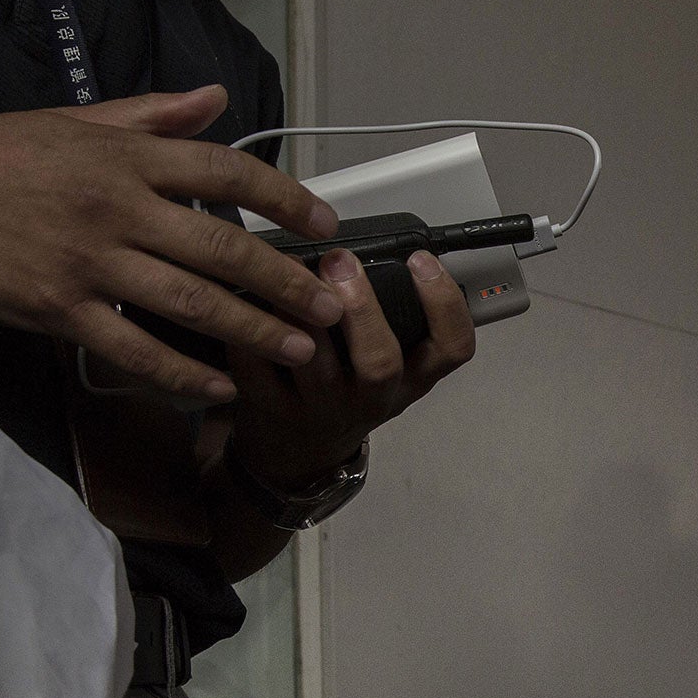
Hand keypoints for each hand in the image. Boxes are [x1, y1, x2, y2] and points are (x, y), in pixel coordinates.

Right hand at [0, 87, 342, 403]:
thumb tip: (217, 97)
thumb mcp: (69, 122)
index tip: (325, 223)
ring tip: (301, 350)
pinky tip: (222, 387)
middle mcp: (114, 207)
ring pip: (190, 304)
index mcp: (122, 157)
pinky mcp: (57, 309)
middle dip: (287, 282)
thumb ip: (150, 116)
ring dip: (254, 331)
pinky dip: (183, 373)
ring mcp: (87, 262)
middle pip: (222, 249)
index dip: (284, 198)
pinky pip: (134, 349)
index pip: (224, 172)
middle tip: (333, 306)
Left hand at [224, 248, 476, 485]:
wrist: (304, 450)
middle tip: (340, 262)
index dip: (443, 304)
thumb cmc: (348, 391)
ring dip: (299, 315)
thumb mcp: (391, 361)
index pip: (452, 348)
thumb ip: (390, 315)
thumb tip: (367, 248)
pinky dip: (249, 338)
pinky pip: (259, 375)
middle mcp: (374, 398)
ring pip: (314, 368)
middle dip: (361, 308)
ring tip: (284, 270)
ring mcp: (325, 410)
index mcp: (411, 378)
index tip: (421, 261)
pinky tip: (245, 305)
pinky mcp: (277, 413)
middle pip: (381, 363)